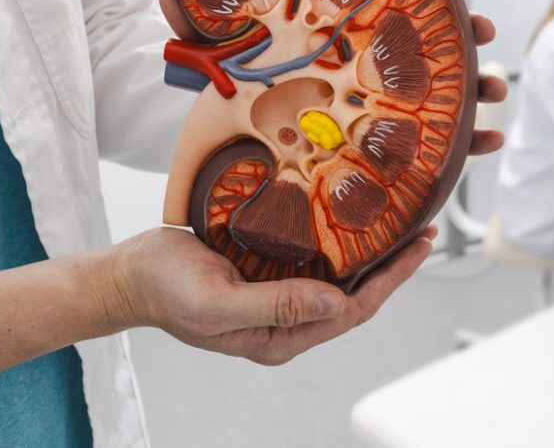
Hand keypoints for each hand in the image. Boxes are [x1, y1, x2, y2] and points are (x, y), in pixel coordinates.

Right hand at [108, 226, 435, 364]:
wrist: (130, 273)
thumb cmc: (165, 291)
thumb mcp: (217, 303)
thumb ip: (275, 306)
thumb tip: (334, 302)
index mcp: (280, 337)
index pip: (351, 311)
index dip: (390, 282)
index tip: (417, 250)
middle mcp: (288, 319)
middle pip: (355, 294)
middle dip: (392, 266)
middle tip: (422, 230)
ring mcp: (280, 294)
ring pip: (340, 275)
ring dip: (370, 250)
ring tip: (400, 222)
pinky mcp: (271, 271)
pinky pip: (316, 257)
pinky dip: (339, 237)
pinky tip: (353, 215)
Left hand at [159, 0, 505, 155]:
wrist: (232, 149)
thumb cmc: (231, 92)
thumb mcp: (214, 57)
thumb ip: (198, 25)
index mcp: (339, 31)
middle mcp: (369, 62)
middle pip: (432, 38)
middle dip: (467, 31)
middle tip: (485, 31)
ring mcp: (383, 103)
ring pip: (446, 88)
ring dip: (480, 85)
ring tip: (497, 93)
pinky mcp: (390, 144)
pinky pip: (441, 140)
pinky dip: (471, 138)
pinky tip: (491, 140)